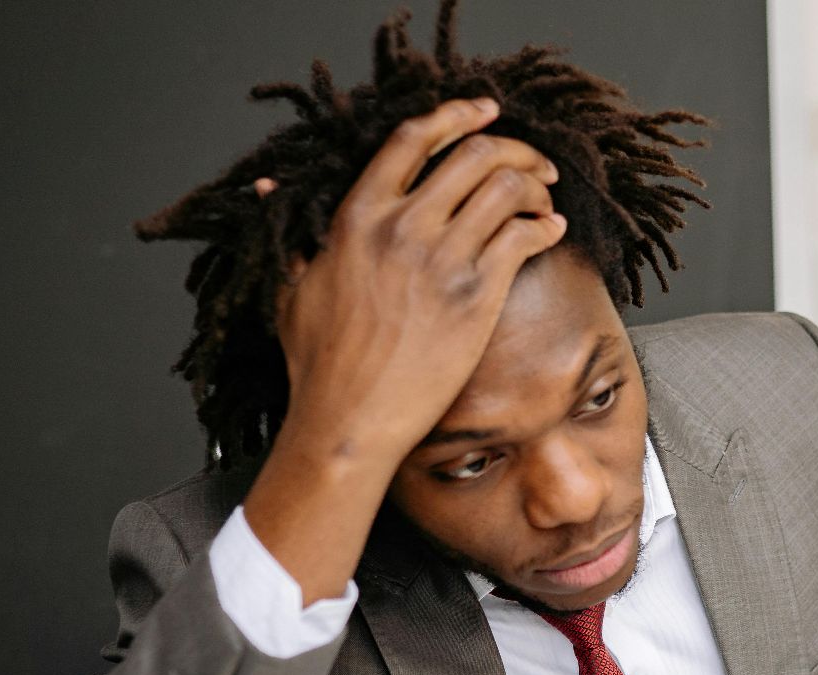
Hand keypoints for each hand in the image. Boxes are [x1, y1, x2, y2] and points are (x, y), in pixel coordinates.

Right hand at [271, 96, 566, 464]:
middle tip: (534, 162)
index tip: (484, 111)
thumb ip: (291, 231)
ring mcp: (442, 260)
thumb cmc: (319, 362)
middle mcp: (403, 227)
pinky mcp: (476, 296)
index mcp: (358, 216)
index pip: (414, 140)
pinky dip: (546, 226)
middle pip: (474, 155)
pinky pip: (524, 238)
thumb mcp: (290, 284)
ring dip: (536, 186)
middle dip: (513, 148)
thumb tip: (265, 188)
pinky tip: (552, 231)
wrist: (349, 419)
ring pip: (507, 189)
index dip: (456, 115)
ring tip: (545, 199)